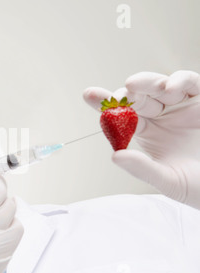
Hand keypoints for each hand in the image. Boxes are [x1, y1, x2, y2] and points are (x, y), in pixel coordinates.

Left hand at [83, 70, 199, 209]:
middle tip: (120, 95)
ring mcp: (181, 105)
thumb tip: (115, 156)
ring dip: (147, 83)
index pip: (121, 116)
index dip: (105, 104)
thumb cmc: (196, 185)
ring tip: (135, 87)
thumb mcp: (167, 181)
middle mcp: (161, 115)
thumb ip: (142, 168)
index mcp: (146, 131)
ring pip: (159, 86)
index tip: (89, 95)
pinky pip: (190, 83)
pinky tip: (170, 88)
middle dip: (125, 93)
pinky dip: (179, 80)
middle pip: (138, 97)